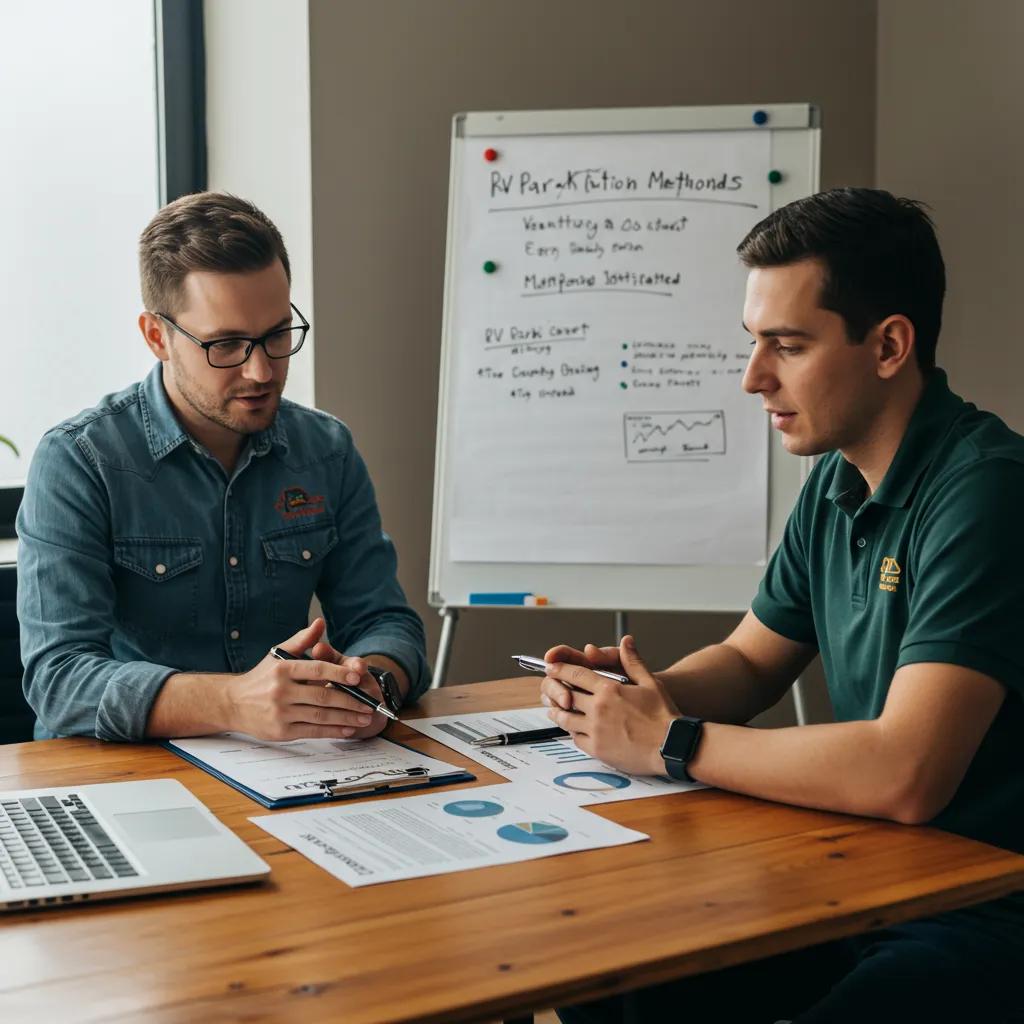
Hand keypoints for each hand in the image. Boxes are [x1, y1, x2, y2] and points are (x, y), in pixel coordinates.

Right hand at [225, 618, 386, 739]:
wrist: (232, 703)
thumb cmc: (261, 677)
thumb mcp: (278, 655)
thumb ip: (302, 640)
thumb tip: (320, 623)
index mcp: (283, 669)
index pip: (317, 669)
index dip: (339, 672)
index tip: (358, 676)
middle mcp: (281, 691)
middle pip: (323, 695)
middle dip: (350, 700)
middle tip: (369, 703)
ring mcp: (280, 713)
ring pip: (321, 716)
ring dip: (346, 717)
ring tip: (364, 717)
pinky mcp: (281, 732)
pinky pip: (313, 731)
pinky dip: (333, 730)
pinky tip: (348, 728)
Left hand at [540, 635, 679, 775]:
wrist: (671, 746)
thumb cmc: (663, 715)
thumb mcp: (651, 683)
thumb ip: (633, 661)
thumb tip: (626, 641)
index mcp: (609, 690)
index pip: (576, 675)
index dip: (560, 670)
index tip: (551, 667)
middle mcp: (598, 709)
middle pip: (566, 696)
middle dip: (556, 691)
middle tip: (549, 689)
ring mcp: (596, 730)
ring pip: (566, 719)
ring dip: (559, 713)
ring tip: (555, 709)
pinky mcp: (598, 749)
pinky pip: (576, 739)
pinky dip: (573, 732)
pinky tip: (574, 730)